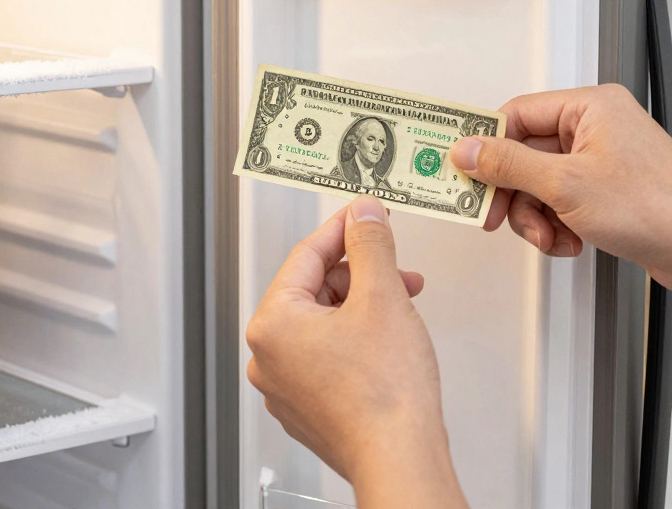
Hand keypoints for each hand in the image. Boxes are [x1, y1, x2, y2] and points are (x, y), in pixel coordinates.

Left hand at [246, 196, 468, 507]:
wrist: (399, 457)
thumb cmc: (384, 394)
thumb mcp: (381, 295)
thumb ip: (370, 243)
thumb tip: (364, 215)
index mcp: (273, 324)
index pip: (306, 255)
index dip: (344, 228)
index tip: (366, 215)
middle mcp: (269, 357)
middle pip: (314, 289)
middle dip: (360, 273)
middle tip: (395, 265)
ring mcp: (287, 387)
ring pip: (324, 323)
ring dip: (364, 305)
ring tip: (402, 304)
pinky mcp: (310, 407)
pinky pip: (329, 355)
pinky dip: (358, 338)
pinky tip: (389, 339)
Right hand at [449, 84, 671, 294]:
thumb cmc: (658, 206)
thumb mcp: (565, 184)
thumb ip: (509, 164)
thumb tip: (470, 149)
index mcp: (590, 107)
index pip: (516, 114)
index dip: (487, 146)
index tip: (464, 171)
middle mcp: (597, 127)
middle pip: (525, 154)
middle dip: (515, 193)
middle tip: (496, 216)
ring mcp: (603, 160)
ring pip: (541, 184)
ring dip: (537, 217)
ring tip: (551, 237)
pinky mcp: (608, 191)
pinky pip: (562, 203)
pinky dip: (559, 226)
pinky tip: (572, 242)